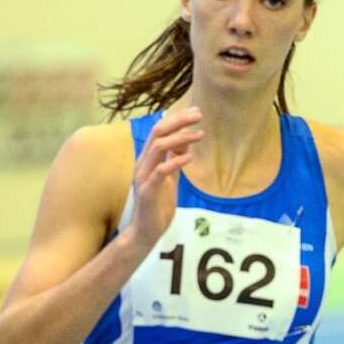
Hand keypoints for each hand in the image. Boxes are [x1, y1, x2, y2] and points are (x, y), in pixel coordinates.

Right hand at [124, 108, 201, 247]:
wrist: (146, 232)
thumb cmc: (158, 206)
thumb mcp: (171, 179)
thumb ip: (175, 160)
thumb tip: (186, 141)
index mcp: (147, 159)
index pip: (159, 131)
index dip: (176, 119)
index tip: (195, 112)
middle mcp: (142, 164)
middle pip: (157, 133)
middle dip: (179, 121)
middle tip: (199, 115)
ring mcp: (143, 177)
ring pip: (157, 147)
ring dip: (180, 138)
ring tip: (200, 135)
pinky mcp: (147, 191)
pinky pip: (160, 171)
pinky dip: (175, 162)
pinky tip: (190, 158)